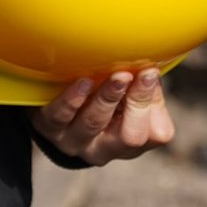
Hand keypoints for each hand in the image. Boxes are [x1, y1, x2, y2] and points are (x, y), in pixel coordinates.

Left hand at [30, 67, 174, 164]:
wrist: (53, 108)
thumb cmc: (98, 95)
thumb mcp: (124, 95)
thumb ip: (142, 84)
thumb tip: (158, 58)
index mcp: (130, 141)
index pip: (156, 134)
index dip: (155, 104)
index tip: (151, 72)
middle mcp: (104, 148)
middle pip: (130, 137)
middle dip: (138, 103)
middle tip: (141, 74)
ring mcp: (74, 140)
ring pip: (94, 124)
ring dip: (108, 98)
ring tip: (118, 75)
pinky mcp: (48, 127)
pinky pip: (60, 117)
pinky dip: (73, 99)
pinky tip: (83, 82)